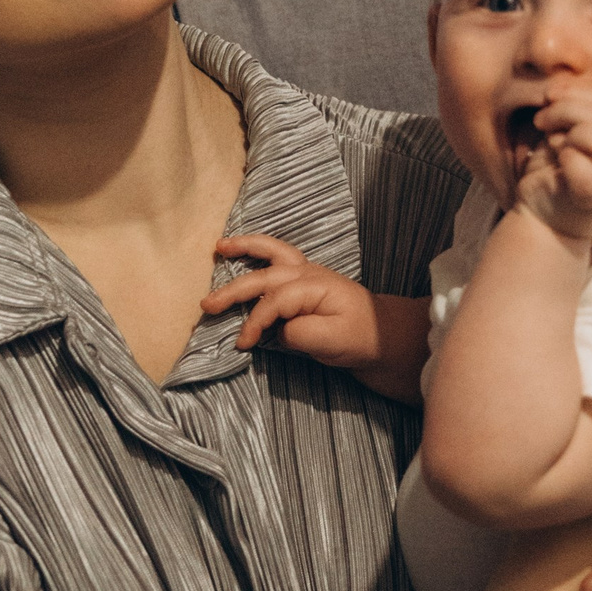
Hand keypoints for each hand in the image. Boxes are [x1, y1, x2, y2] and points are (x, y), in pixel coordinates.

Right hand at [203, 233, 375, 361]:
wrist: (384, 335)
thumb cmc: (361, 337)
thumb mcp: (332, 341)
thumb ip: (299, 334)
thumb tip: (276, 331)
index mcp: (314, 287)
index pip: (274, 303)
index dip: (254, 323)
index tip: (242, 344)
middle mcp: (308, 274)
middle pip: (264, 277)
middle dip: (233, 290)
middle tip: (207, 305)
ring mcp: (307, 273)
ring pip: (271, 254)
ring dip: (245, 248)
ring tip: (220, 246)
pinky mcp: (305, 281)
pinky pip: (277, 258)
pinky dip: (258, 251)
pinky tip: (242, 251)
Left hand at [513, 84, 591, 240]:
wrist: (539, 221)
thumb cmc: (550, 174)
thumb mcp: (561, 134)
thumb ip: (569, 110)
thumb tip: (557, 85)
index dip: (580, 93)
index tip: (549, 96)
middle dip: (570, 108)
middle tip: (542, 120)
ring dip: (571, 129)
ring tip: (550, 138)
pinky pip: (587, 170)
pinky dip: (567, 157)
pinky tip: (556, 160)